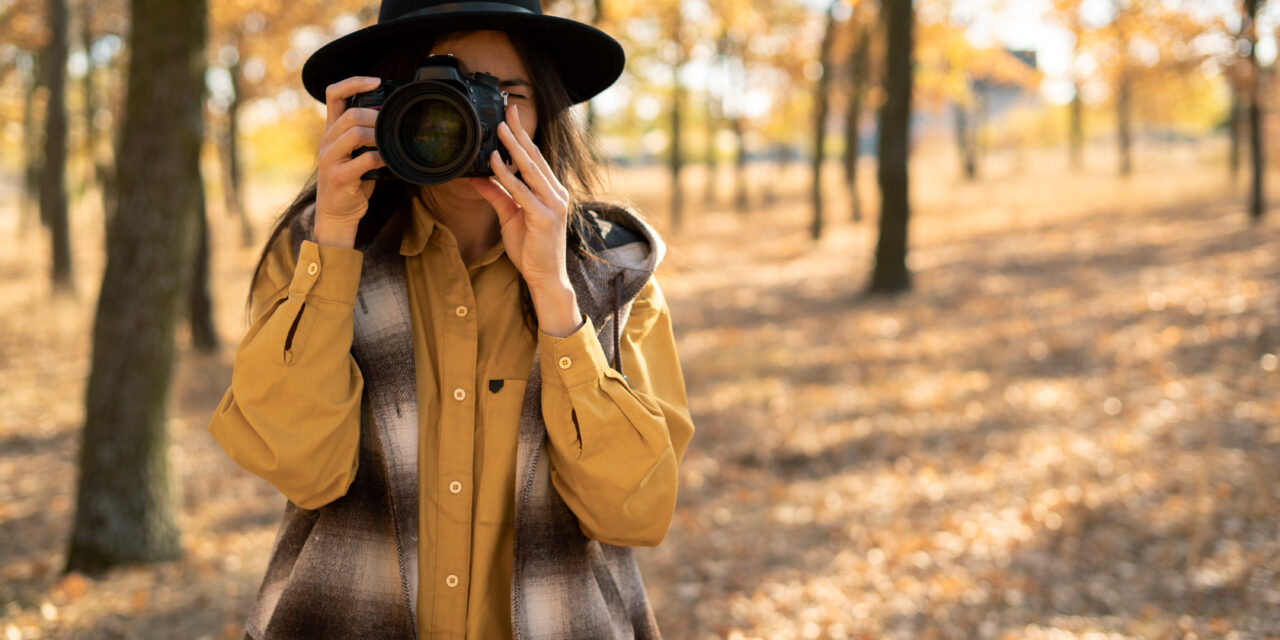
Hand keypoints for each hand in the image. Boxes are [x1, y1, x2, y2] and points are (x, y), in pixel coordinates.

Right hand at [314, 76, 386, 247]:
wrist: (337, 214)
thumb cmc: (352, 181)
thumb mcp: (355, 153)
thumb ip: (366, 135)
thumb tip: (392, 118)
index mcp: (331, 131)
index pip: (333, 94)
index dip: (354, 82)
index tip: (377, 81)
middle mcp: (327, 141)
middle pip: (350, 114)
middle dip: (376, 115)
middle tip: (391, 123)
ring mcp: (330, 159)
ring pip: (355, 133)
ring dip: (378, 135)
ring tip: (389, 142)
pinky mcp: (339, 177)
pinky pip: (364, 160)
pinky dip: (381, 158)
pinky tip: (388, 161)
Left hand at [470, 104, 581, 335]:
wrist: (545, 276)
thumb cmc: (531, 249)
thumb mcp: (509, 217)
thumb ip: (496, 195)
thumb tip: (476, 178)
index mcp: (550, 191)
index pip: (535, 159)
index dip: (523, 137)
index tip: (511, 117)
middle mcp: (555, 193)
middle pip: (535, 157)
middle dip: (520, 132)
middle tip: (508, 110)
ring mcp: (552, 204)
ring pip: (530, 169)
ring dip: (514, 146)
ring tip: (500, 128)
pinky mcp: (544, 216)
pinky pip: (522, 191)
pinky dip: (507, 175)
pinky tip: (495, 161)